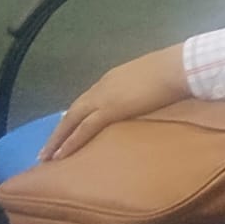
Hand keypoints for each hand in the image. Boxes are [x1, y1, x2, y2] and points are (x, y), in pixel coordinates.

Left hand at [42, 45, 188, 160]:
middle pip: (73, 111)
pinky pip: (84, 129)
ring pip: (72, 121)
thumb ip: (140, 88)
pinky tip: (60, 155)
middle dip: (59, 130)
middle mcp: (102, 87)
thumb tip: (143, 98)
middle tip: (47, 148)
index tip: (67, 128)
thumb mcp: (150, 77)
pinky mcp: (109, 110)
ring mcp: (104, 98)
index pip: (88, 100)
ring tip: (46, 156)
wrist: (178, 67)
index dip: (76, 115)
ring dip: (57, 139)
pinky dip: (70, 142)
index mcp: (112, 78)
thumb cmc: (172, 70)